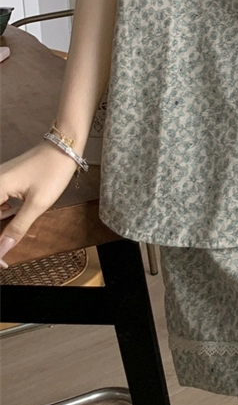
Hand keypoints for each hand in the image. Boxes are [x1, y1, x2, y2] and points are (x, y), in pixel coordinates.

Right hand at [0, 142, 80, 267]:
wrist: (63, 146)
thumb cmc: (52, 172)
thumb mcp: (37, 204)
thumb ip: (18, 228)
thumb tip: (2, 250)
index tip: (2, 259)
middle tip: (5, 252)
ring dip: (0, 222)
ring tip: (13, 231)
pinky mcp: (3, 180)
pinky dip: (2, 212)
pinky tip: (12, 213)